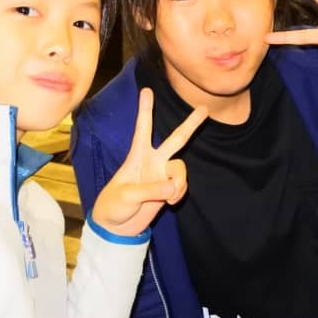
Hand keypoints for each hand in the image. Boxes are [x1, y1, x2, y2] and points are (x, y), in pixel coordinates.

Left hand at [91, 88, 207, 236]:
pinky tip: (170, 201)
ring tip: (169, 196)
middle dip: (190, 125)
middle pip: (176, 139)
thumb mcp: (126, 196)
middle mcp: (153, 161)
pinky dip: (179, 193)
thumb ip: (151, 189)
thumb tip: (173, 186)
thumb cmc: (113, 205)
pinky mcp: (168, 189)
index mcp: (137, 156)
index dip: (145, 110)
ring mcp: (162, 175)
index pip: (142, 128)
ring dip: (179, 181)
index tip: (147, 90)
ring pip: (181, 168)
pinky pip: (182, 186)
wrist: (117, 227)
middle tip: (204, 110)